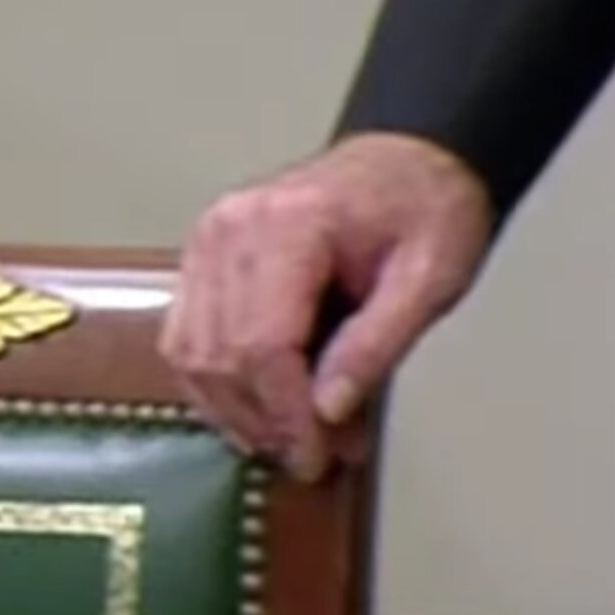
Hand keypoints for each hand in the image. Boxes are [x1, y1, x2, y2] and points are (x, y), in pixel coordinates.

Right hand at [162, 133, 492, 481]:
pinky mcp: (198, 259)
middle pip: (219, 354)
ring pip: (190, 353)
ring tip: (283, 440)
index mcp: (289, 226)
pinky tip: (251, 409)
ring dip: (232, 410)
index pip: (263, 342)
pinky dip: (212, 383)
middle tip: (312, 457)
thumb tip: (329, 411)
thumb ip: (377, 345)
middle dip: (263, 420)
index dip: (285, 412)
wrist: (408, 158)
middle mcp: (228, 232)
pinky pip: (183, 337)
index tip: (317, 455)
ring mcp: (204, 243)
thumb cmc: (426, 209)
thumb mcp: (431, 277)